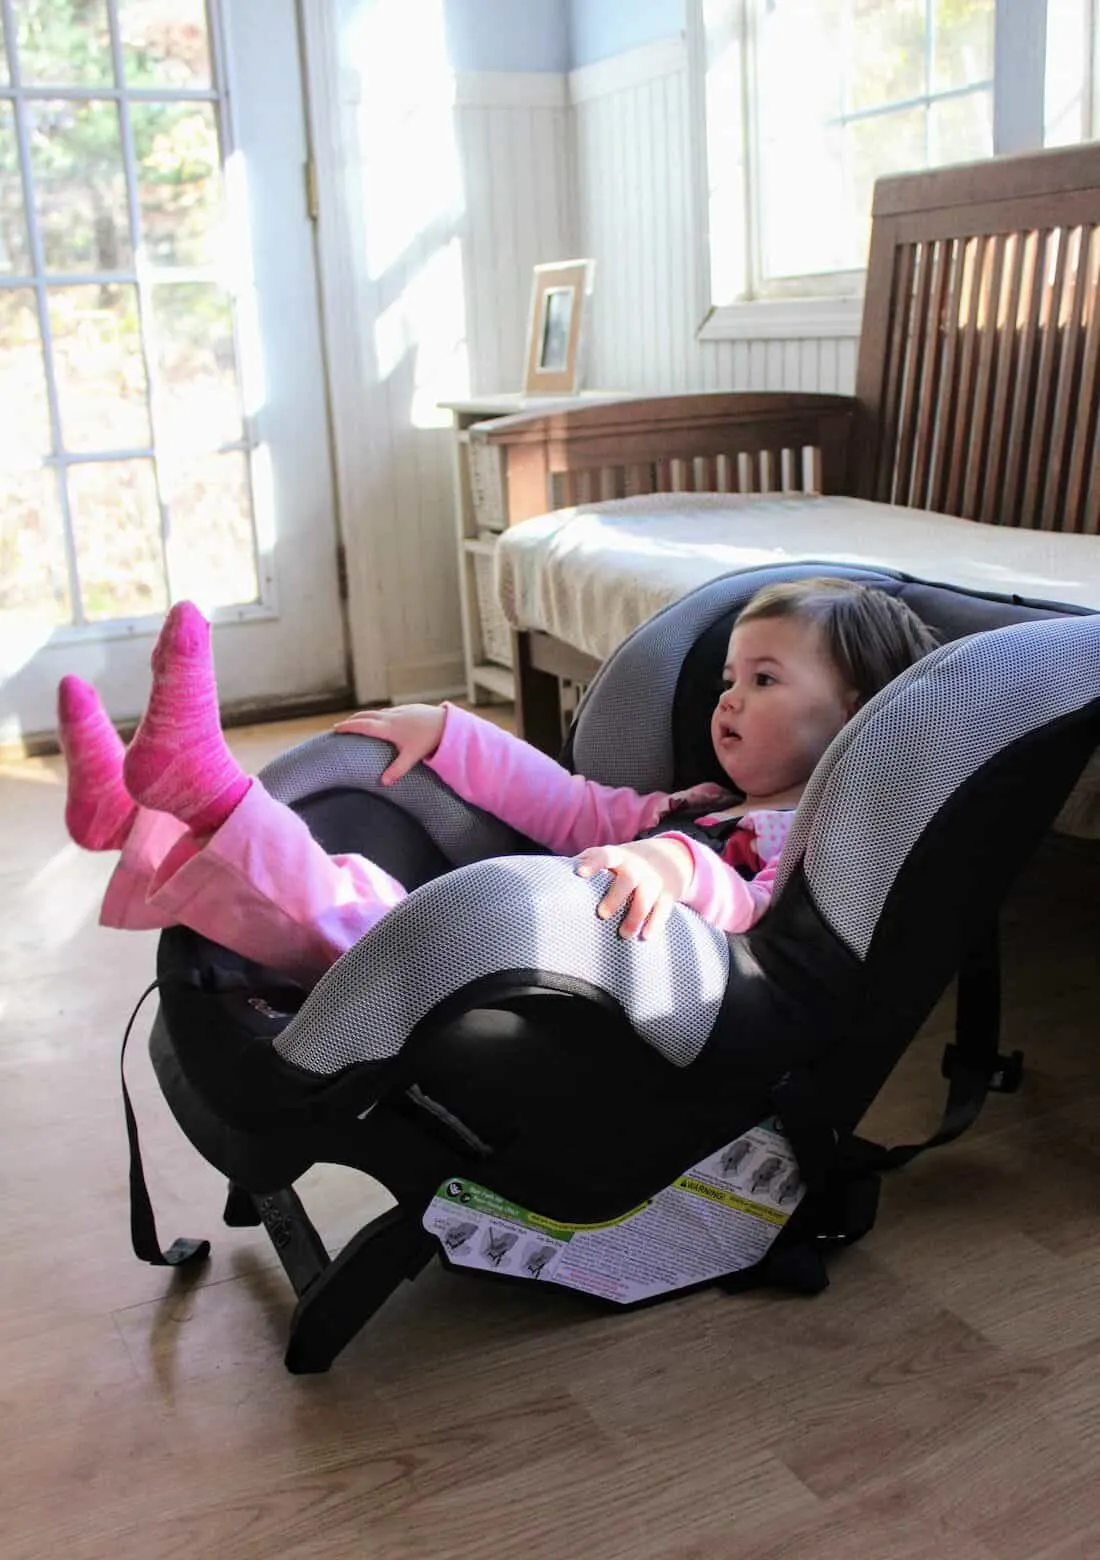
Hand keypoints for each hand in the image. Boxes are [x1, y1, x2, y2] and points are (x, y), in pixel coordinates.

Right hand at [334, 703, 445, 783]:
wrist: (445, 721)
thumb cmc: (428, 739)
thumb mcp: (412, 756)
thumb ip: (397, 769)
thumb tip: (383, 783)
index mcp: (388, 728)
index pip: (363, 725)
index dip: (348, 726)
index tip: (336, 728)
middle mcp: (390, 717)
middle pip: (365, 715)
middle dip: (352, 720)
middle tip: (340, 726)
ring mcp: (398, 711)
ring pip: (376, 712)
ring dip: (364, 716)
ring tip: (356, 723)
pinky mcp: (407, 708)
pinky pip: (386, 711)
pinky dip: (376, 715)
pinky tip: (379, 720)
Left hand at [574, 837, 693, 940]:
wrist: (670, 856)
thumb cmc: (625, 863)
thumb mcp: (610, 856)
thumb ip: (586, 861)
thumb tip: (551, 874)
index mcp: (617, 857)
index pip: (603, 856)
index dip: (592, 864)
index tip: (580, 874)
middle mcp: (636, 867)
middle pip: (627, 880)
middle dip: (616, 897)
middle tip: (603, 914)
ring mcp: (653, 881)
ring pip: (646, 898)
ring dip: (635, 917)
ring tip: (624, 935)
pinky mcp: (667, 895)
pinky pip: (663, 910)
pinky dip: (655, 924)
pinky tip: (646, 937)